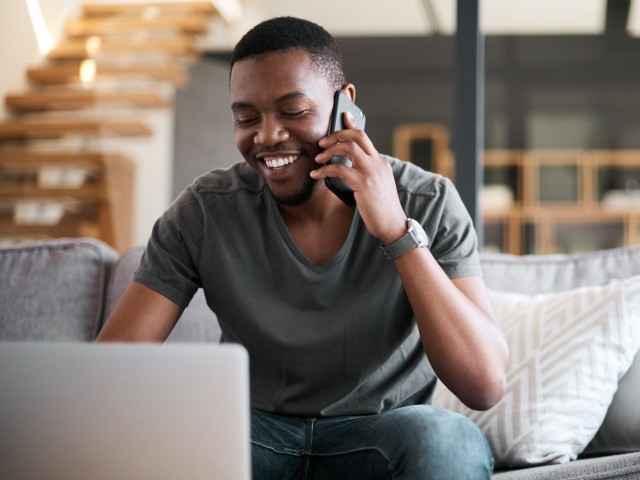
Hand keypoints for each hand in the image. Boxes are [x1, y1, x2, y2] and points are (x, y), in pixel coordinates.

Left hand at [311, 112, 406, 243]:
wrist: (392, 225)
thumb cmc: (381, 209)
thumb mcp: (377, 186)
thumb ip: (366, 173)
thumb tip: (346, 167)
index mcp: (380, 162)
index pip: (365, 138)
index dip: (352, 125)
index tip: (343, 116)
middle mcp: (377, 163)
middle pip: (357, 136)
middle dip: (337, 135)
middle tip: (322, 143)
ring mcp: (371, 172)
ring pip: (348, 147)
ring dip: (329, 151)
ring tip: (318, 160)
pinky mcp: (363, 183)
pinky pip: (339, 169)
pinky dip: (324, 170)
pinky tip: (316, 176)